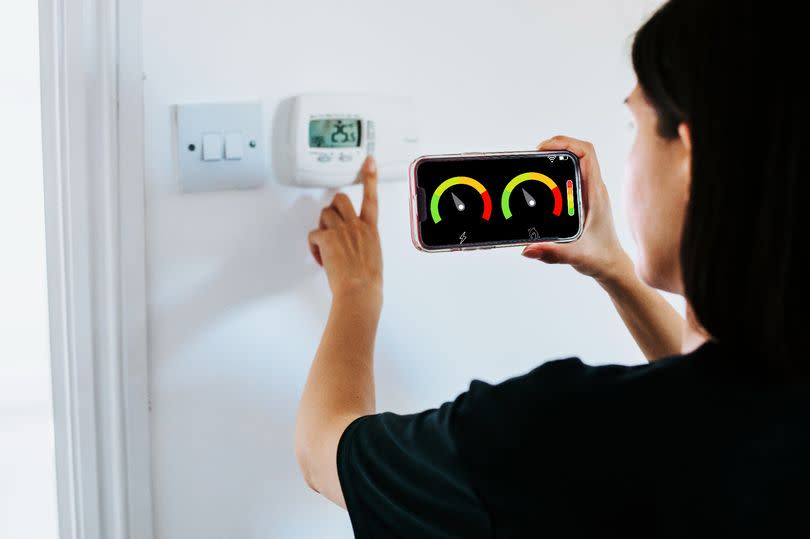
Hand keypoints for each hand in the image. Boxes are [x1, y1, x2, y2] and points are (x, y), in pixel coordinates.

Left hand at [308, 156, 382, 302]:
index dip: (370, 177)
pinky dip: (314, 246)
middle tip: (331, 222)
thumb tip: (355, 245)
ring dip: (322, 228)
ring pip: (325, 215)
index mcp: (371, 229)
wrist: (360, 291)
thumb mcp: (373, 255)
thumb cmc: (368, 281)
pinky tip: (320, 257)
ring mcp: (341, 231)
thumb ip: (363, 242)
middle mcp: (357, 226)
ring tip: (326, 246)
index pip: (372, 197)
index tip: (369, 162)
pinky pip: (313, 234)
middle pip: (341, 199)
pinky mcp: (327, 239)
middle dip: (333, 207)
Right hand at [521, 135, 630, 282]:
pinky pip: (572, 175)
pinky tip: (542, 181)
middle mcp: (594, 189)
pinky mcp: (583, 199)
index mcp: (595, 194)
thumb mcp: (576, 256)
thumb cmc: (600, 258)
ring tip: (535, 162)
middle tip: (534, 155)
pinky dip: (557, 171)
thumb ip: (552, 253)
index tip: (543, 148)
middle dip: (556, 146)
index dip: (565, 143)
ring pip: (576, 162)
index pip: (587, 153)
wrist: (611, 266)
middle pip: (579, 152)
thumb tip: (528, 249)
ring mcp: (589, 193)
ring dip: (556, 157)